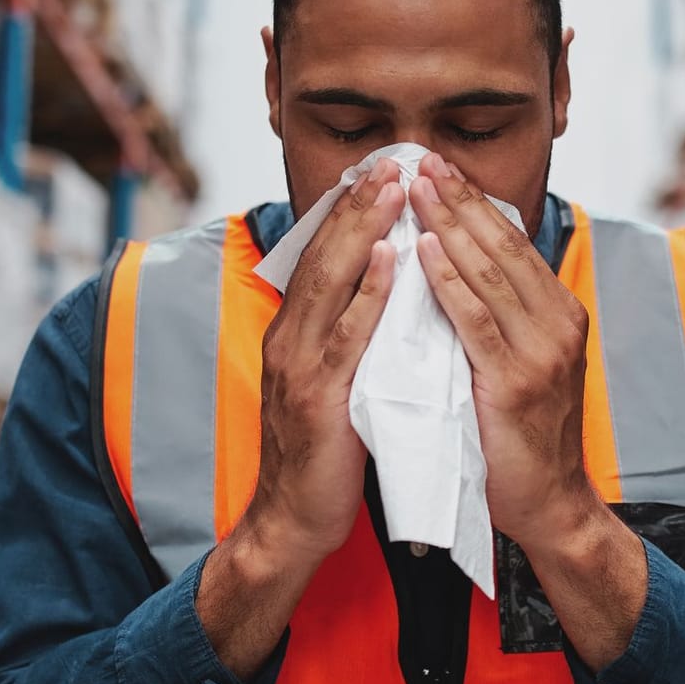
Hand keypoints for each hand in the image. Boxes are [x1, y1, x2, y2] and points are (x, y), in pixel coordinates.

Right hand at [200, 161, 402, 679]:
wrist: (290, 524)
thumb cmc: (322, 458)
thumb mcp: (331, 385)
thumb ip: (347, 341)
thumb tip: (381, 298)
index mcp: (293, 335)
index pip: (321, 258)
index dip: (349, 212)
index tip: (379, 171)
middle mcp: (289, 340)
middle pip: (324, 256)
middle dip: (358, 204)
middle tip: (392, 159)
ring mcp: (300, 367)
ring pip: (333, 283)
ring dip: (366, 231)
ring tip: (395, 189)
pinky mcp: (320, 398)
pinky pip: (349, 335)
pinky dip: (372, 293)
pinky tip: (394, 260)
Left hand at [406, 152, 604, 550]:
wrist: (549, 505)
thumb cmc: (523, 438)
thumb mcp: (519, 363)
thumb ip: (499, 318)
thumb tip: (459, 268)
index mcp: (559, 313)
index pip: (512, 243)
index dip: (474, 201)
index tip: (439, 166)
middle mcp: (558, 323)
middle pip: (502, 245)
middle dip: (460, 198)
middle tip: (422, 159)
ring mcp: (542, 352)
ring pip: (490, 273)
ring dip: (449, 225)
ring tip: (416, 188)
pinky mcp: (517, 381)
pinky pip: (476, 321)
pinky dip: (450, 282)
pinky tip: (426, 251)